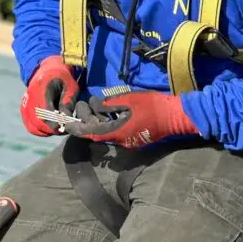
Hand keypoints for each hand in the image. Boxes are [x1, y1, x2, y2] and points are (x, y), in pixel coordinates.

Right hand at [20, 55, 80, 135]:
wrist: (50, 69)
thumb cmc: (64, 78)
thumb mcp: (71, 87)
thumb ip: (68, 103)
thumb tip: (65, 121)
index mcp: (42, 86)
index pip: (45, 111)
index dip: (54, 122)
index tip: (64, 127)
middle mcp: (31, 95)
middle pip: (37, 120)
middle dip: (51, 128)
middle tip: (62, 130)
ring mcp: (26, 102)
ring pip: (32, 125)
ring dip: (45, 131)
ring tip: (57, 129)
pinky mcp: (25, 108)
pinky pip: (29, 124)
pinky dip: (38, 130)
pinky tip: (49, 129)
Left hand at [64, 91, 199, 148]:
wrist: (176, 117)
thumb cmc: (154, 106)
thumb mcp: (129, 100)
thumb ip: (109, 103)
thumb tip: (95, 104)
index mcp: (117, 132)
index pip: (91, 133)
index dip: (77, 129)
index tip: (66, 124)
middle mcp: (121, 140)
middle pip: (98, 133)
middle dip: (87, 121)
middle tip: (81, 107)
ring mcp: (129, 141)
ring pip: (107, 133)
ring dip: (98, 122)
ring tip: (90, 108)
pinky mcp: (135, 138)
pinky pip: (116, 133)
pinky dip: (108, 123)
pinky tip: (107, 112)